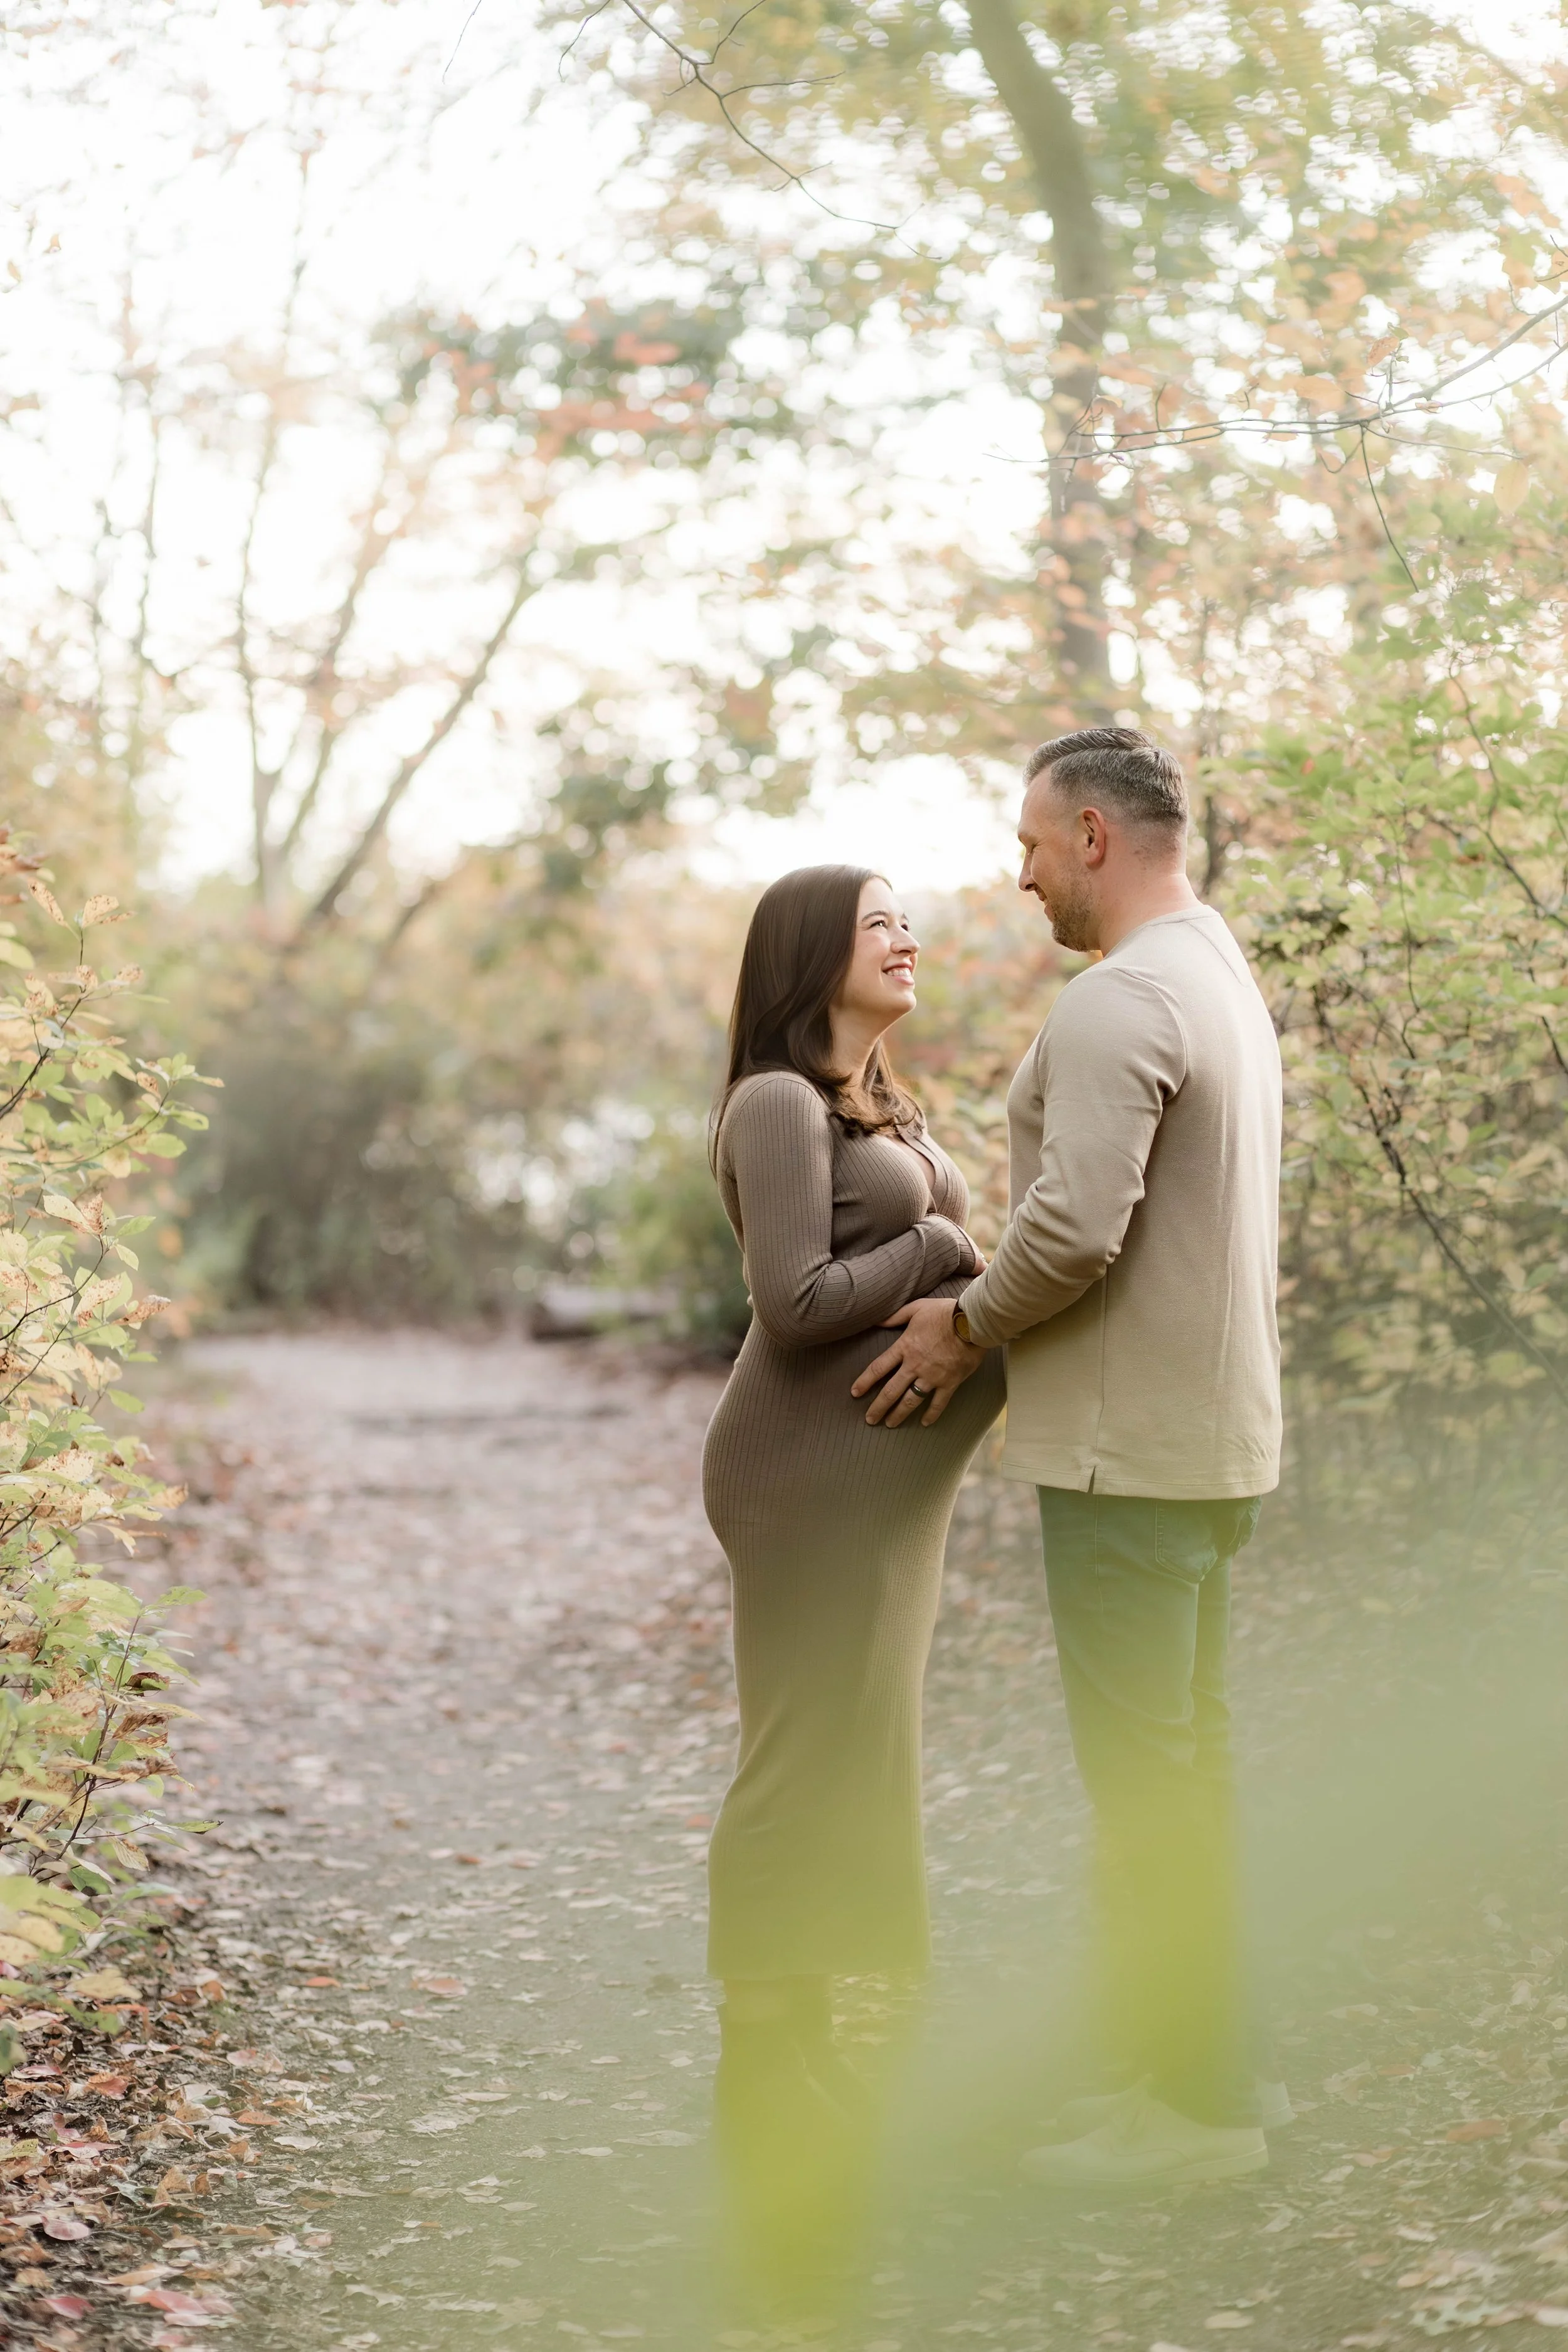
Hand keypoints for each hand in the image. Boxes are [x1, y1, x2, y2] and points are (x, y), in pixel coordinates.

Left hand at [850, 1296, 985, 1427]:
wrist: (972, 1322)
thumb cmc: (944, 1313)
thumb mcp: (916, 1308)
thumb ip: (895, 1316)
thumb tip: (877, 1321)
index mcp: (904, 1347)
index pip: (878, 1368)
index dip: (864, 1381)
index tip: (855, 1393)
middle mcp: (915, 1365)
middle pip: (891, 1391)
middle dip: (878, 1407)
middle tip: (870, 1419)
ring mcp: (932, 1377)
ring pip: (911, 1401)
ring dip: (899, 1414)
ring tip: (890, 1424)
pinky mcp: (949, 1383)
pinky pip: (938, 1403)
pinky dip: (931, 1414)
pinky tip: (924, 1423)